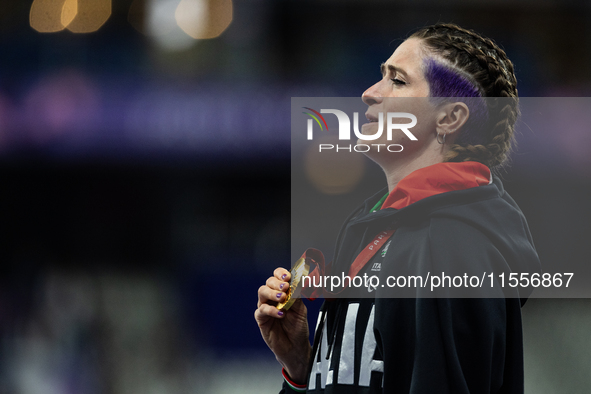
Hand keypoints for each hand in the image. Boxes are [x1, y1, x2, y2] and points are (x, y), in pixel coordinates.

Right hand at [255, 267, 311, 383]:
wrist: (295, 347)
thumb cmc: (298, 327)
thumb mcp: (301, 310)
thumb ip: (297, 297)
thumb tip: (297, 282)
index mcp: (283, 292)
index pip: (278, 276)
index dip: (281, 274)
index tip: (287, 276)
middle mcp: (272, 297)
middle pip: (269, 282)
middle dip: (277, 282)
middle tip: (285, 287)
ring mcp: (266, 307)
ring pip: (262, 292)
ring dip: (272, 292)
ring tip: (282, 297)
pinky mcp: (261, 318)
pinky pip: (262, 310)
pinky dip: (271, 310)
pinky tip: (280, 313)